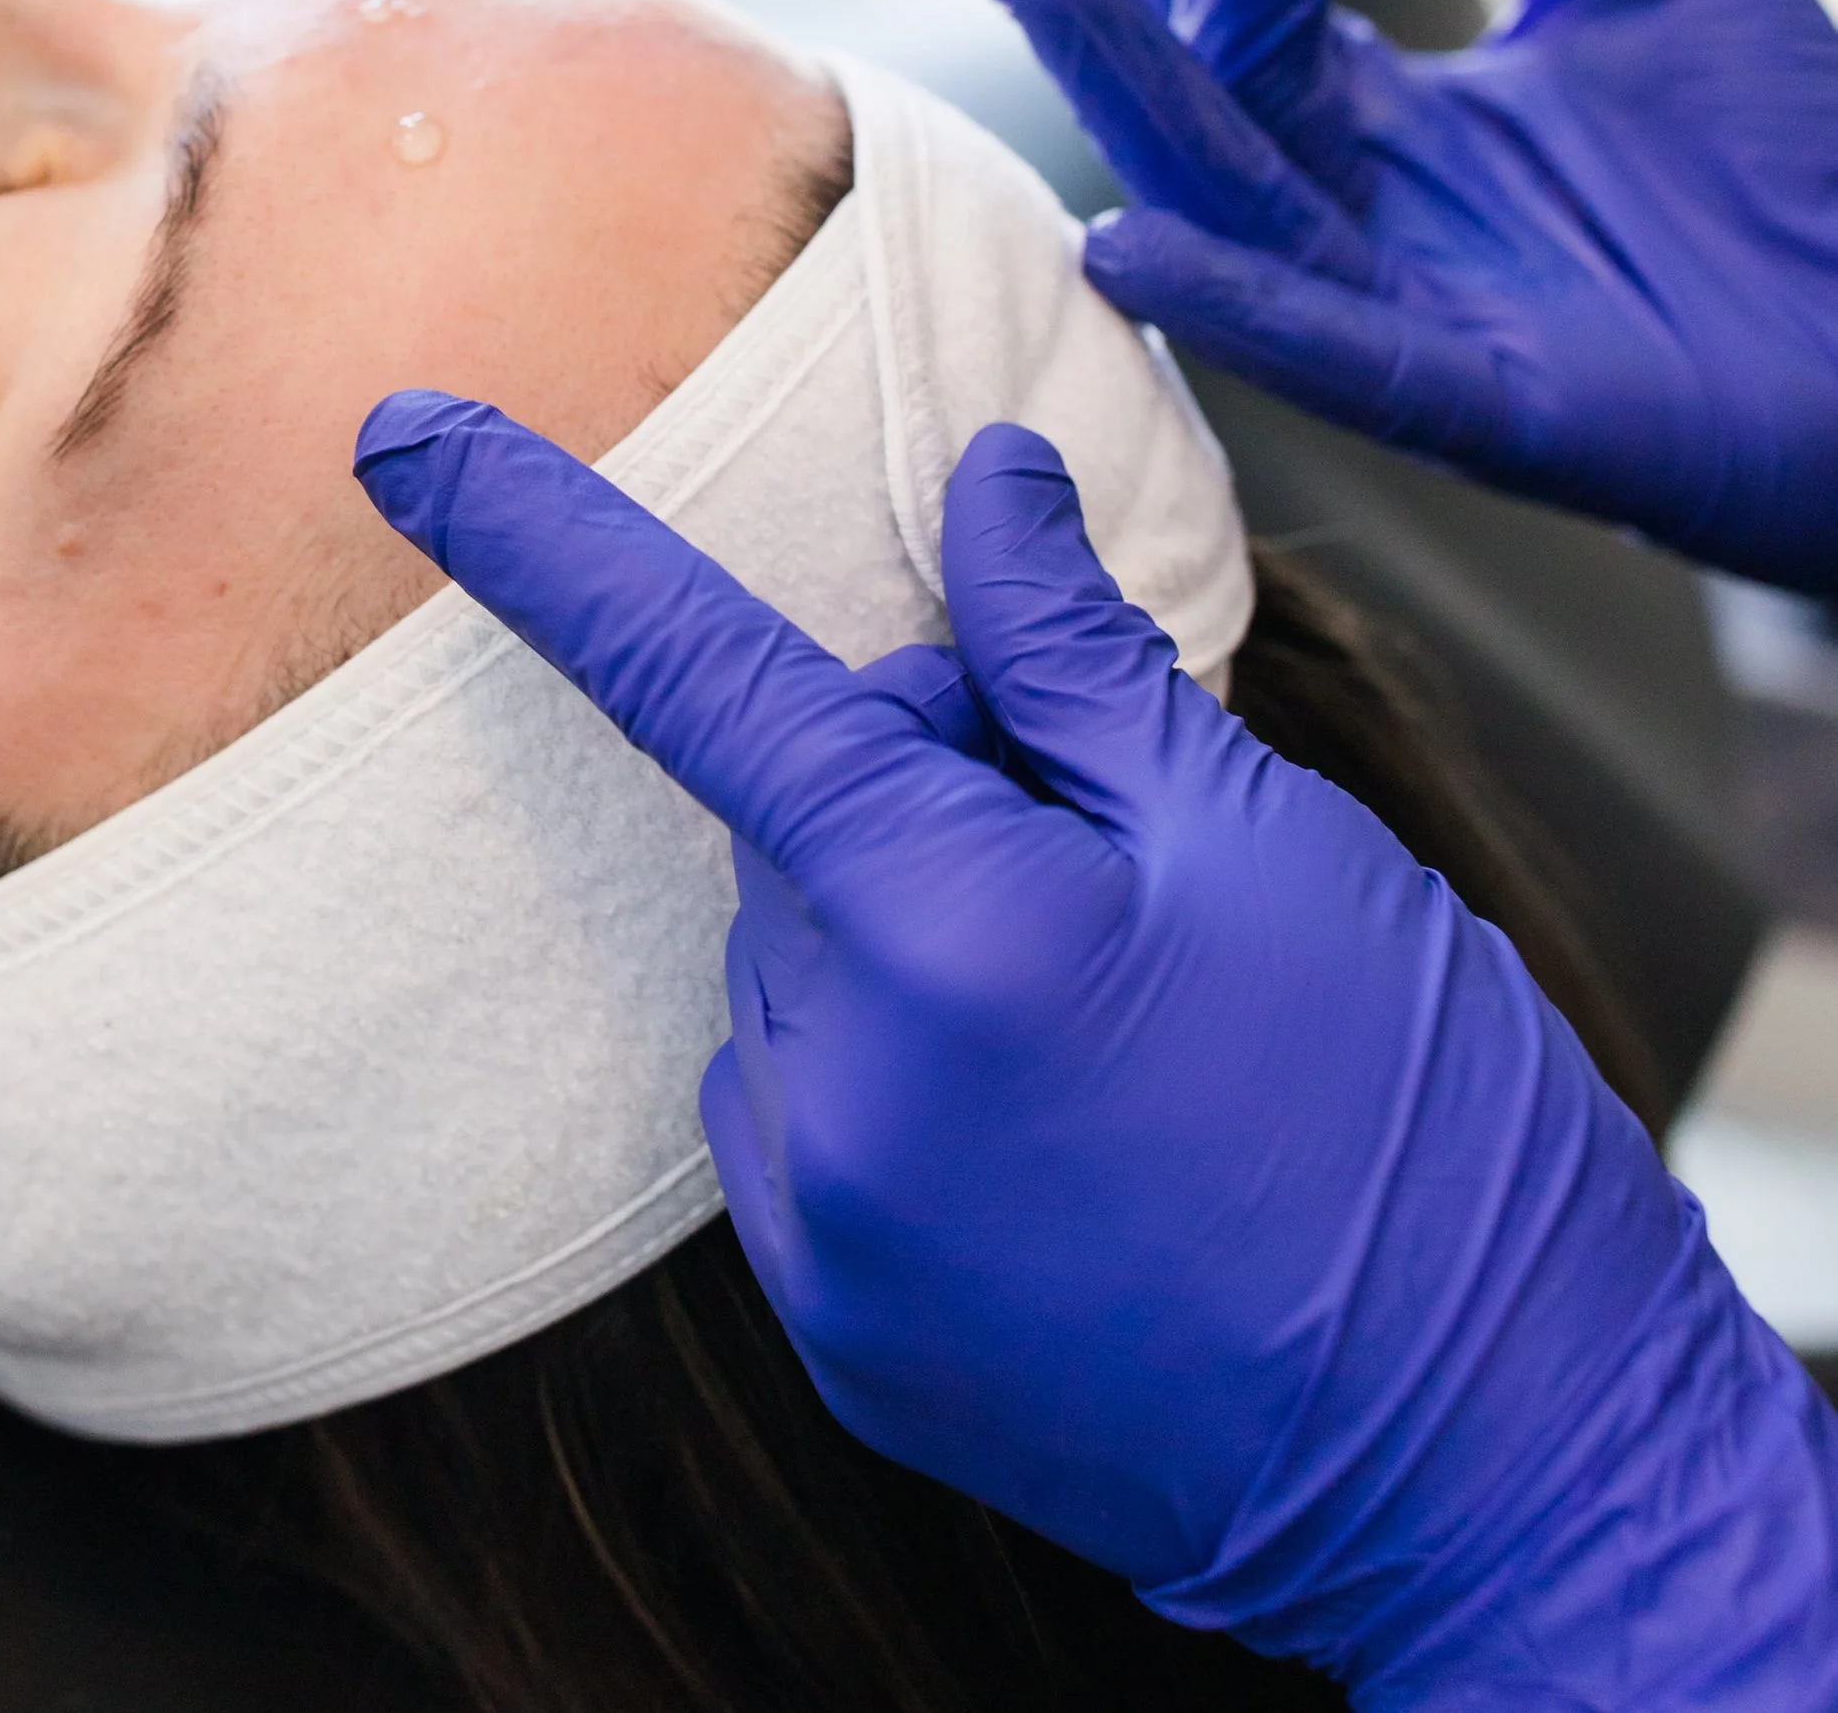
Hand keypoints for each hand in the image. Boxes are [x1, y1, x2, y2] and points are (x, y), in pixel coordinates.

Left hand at [356, 394, 1837, 1708]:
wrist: (1503, 1468)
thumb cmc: (1413, 1122)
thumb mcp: (1267, 835)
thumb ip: (1077, 653)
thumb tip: (984, 485)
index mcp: (944, 925)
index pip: (695, 673)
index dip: (535, 536)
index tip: (397, 435)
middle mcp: (839, 1082)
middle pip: (810, 812)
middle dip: (934, 778)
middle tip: (1128, 847)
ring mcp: (828, 1231)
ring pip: (812, 965)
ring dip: (924, 937)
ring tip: (1133, 1022)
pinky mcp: (845, 1337)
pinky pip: (815, 1116)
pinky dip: (909, 1077)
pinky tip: (1077, 1124)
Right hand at [967, 0, 1837, 587]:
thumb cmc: (1791, 180)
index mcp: (1384, 110)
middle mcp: (1368, 203)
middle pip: (1217, 53)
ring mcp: (1416, 307)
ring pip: (1225, 185)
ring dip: (1118, 66)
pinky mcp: (1494, 410)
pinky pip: (1337, 356)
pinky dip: (1235, 306)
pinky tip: (1133, 244)